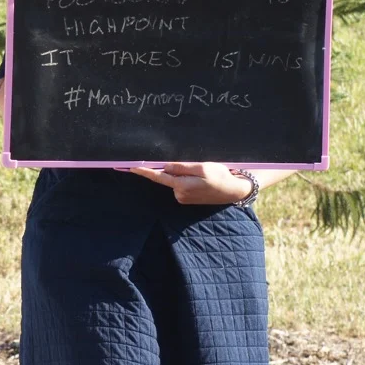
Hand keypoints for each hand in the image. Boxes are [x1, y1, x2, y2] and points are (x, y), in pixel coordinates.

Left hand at [127, 162, 250, 204]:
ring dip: (181, 174)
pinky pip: (181, 184)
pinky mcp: (187, 198)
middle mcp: (179, 193)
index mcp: (182, 185)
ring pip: (174, 180)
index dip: (143, 171)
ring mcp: (183, 197)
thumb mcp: (203, 167)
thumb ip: (182, 167)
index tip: (129, 167)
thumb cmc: (221, 177)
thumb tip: (165, 166)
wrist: (234, 191)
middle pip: (166, 176)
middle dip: (169, 169)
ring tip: (200, 173)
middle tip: (184, 166)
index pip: (157, 176)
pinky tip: (200, 179)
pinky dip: (185, 179)